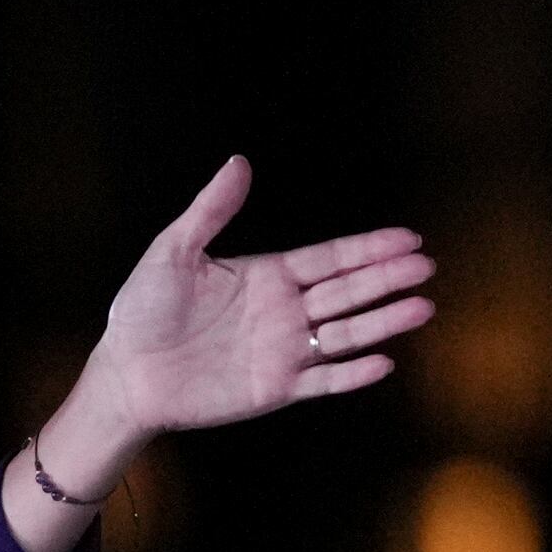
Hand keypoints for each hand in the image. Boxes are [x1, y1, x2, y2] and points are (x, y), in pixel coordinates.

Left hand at [33, 158, 435, 503]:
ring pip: (345, 334)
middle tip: (425, 266)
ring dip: (382, 321)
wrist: (126, 375)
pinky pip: (323, 379)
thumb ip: (210, 211)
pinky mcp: (275, 388)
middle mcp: (284, 312)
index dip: (369, 249)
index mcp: (268, 276)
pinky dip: (352, 374)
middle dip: (387, 279)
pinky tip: (383, 361)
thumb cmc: (142, 312)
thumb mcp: (173, 252)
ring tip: (421, 307)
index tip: (408, 238)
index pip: (330, 258)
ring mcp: (283, 351)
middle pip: (347, 292)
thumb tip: (238, 163)